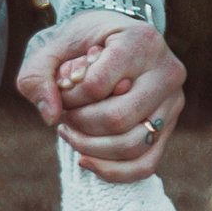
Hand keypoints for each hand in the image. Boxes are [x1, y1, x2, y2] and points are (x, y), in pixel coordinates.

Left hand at [17, 14, 184, 182]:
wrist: (116, 39)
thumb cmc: (84, 41)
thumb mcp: (54, 45)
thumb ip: (38, 74)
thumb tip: (49, 117)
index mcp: (141, 42)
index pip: (97, 85)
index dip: (68, 97)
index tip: (60, 89)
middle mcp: (167, 72)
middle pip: (117, 118)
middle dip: (79, 123)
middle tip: (63, 114)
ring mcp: (173, 102)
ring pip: (131, 145)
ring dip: (91, 148)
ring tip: (70, 133)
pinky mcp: (169, 127)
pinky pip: (145, 164)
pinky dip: (112, 171)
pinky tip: (85, 159)